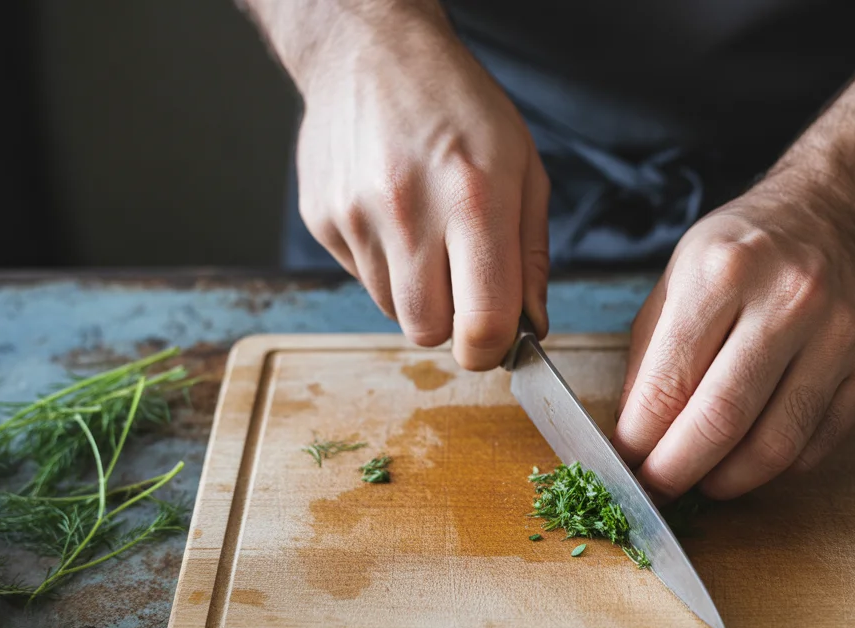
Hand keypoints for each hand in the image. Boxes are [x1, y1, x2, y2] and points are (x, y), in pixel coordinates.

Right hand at [294, 8, 548, 367]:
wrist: (371, 51)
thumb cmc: (459, 108)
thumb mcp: (523, 169)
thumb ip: (530, 257)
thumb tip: (531, 326)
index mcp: (474, 199)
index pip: (482, 323)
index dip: (493, 348)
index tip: (499, 339)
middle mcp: (409, 212)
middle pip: (429, 331)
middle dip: (454, 326)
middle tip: (466, 290)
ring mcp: (357, 217)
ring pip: (395, 311)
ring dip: (419, 294)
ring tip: (429, 237)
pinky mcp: (323, 221)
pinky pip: (362, 281)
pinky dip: (386, 268)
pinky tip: (395, 219)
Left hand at [613, 176, 854, 500]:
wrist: (835, 215)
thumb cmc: (745, 252)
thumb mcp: (677, 280)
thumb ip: (650, 360)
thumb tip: (634, 440)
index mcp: (724, 270)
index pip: (668, 383)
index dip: (639, 441)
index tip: (626, 464)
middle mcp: (788, 299)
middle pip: (721, 421)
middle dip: (677, 471)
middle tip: (658, 488)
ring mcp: (839, 334)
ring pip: (775, 446)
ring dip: (728, 479)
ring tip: (705, 478)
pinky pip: (816, 445)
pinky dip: (776, 467)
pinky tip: (752, 455)